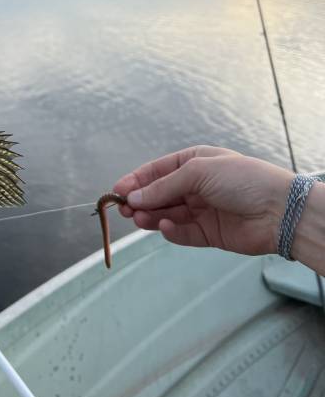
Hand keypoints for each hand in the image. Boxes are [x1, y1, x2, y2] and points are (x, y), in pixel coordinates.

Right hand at [113, 146, 293, 255]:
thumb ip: (163, 186)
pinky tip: (163, 227)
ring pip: (167, 214)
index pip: (158, 170)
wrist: (279, 211)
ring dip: (150, 216)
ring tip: (138, 220)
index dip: (137, 180)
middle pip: (160, 194)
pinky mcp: (209, 234)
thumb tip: (133, 198)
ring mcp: (203, 210)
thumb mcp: (198, 172)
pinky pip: (182, 233)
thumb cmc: (242, 180)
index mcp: (195, 162)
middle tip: (123, 210)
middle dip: (140, 200)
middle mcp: (197, 186)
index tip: (116, 192)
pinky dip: (170, 231)